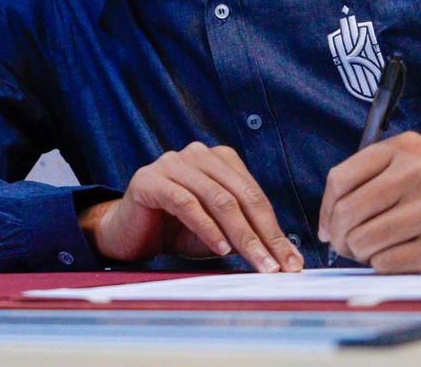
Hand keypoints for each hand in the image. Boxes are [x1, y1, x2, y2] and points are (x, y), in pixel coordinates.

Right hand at [78, 142, 302, 271]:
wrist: (128, 234)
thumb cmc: (175, 230)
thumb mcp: (217, 232)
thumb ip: (245, 234)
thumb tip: (285, 257)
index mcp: (218, 159)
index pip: (254, 194)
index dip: (274, 229)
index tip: (291, 260)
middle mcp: (197, 154)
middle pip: (240, 195)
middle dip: (264, 234)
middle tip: (279, 266)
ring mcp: (172, 162)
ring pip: (218, 198)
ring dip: (242, 235)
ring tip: (257, 262)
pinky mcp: (150, 180)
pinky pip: (186, 203)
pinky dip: (208, 228)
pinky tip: (221, 250)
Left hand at [318, 131, 420, 271]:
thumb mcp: (416, 165)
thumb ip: (371, 181)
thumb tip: (327, 224)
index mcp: (405, 149)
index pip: (340, 179)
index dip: (326, 209)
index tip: (330, 226)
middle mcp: (418, 173)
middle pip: (347, 212)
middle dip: (340, 237)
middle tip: (349, 247)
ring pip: (364, 240)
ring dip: (361, 254)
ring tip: (374, 253)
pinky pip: (387, 262)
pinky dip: (383, 266)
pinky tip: (398, 260)